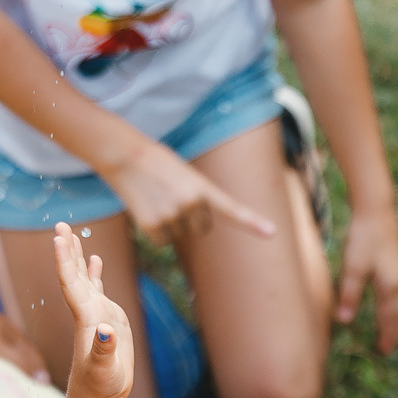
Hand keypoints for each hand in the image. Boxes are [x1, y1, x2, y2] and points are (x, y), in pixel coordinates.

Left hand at [51, 222, 133, 397]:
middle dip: (67, 250)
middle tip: (59, 224)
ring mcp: (95, 313)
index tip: (58, 238)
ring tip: (71, 233)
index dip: (64, 261)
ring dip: (77, 256)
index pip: (70, 283)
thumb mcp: (103, 370)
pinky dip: (94, 272)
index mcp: (84, 318)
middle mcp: (86, 311)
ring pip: (83, 277)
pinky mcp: (105, 318)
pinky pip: (98, 288)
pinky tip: (95, 259)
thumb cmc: (100, 387)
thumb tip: (105, 329)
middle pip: (73, 274)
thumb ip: (104, 350)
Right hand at [100, 137, 275, 241]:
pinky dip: (156, 231)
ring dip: (171, 222)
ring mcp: (171, 216)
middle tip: (173, 197)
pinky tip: (147, 210)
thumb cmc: (157, 163)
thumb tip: (197, 225)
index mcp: (202, 188)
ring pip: (180, 234)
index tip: (272, 233)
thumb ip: (196, 197)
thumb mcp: (185, 174)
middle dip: (191, 219)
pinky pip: (162, 241)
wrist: (126, 156)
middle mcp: (190, 203)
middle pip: (201, 228)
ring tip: (157, 198)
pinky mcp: (152, 226)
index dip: (252, 223)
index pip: (232, 209)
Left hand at [335, 210, 397, 353]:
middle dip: (396, 331)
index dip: (388, 335)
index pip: (391, 318)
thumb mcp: (353, 268)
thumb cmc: (364, 239)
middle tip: (389, 348)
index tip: (384, 350)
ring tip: (393, 332)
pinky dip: (397, 306)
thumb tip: (344, 321)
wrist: (377, 212)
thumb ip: (349, 295)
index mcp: (391, 285)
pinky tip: (391, 305)